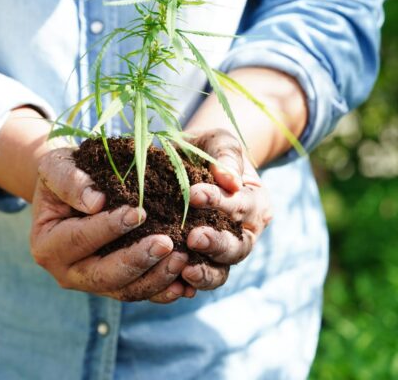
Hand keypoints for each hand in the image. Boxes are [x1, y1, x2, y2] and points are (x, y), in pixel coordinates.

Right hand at [30, 148, 193, 302]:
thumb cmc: (64, 174)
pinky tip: (186, 283)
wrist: (72, 189)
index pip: (79, 239)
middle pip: (103, 275)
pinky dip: (163, 290)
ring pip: (125, 291)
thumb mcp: (56, 166)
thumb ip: (69, 181)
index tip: (138, 213)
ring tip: (182, 258)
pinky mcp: (114, 287)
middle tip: (166, 243)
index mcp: (47, 244)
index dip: (108, 228)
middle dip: (136, 261)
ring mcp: (91, 284)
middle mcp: (66, 272)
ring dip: (155, 278)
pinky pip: (140, 295)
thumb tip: (96, 202)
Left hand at [180, 129, 272, 290]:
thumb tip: (228, 178)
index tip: (194, 193)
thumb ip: (225, 155)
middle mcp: (245, 233)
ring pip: (221, 271)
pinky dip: (188, 286)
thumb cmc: (208, 149)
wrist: (193, 163)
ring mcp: (223, 253)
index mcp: (255, 202)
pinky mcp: (201, 264)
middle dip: (216, 243)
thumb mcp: (219, 142)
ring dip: (205, 273)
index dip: (220, 202)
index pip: (242, 206)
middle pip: (237, 247)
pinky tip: (173, 287)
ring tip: (185, 272)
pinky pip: (198, 281)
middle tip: (192, 238)